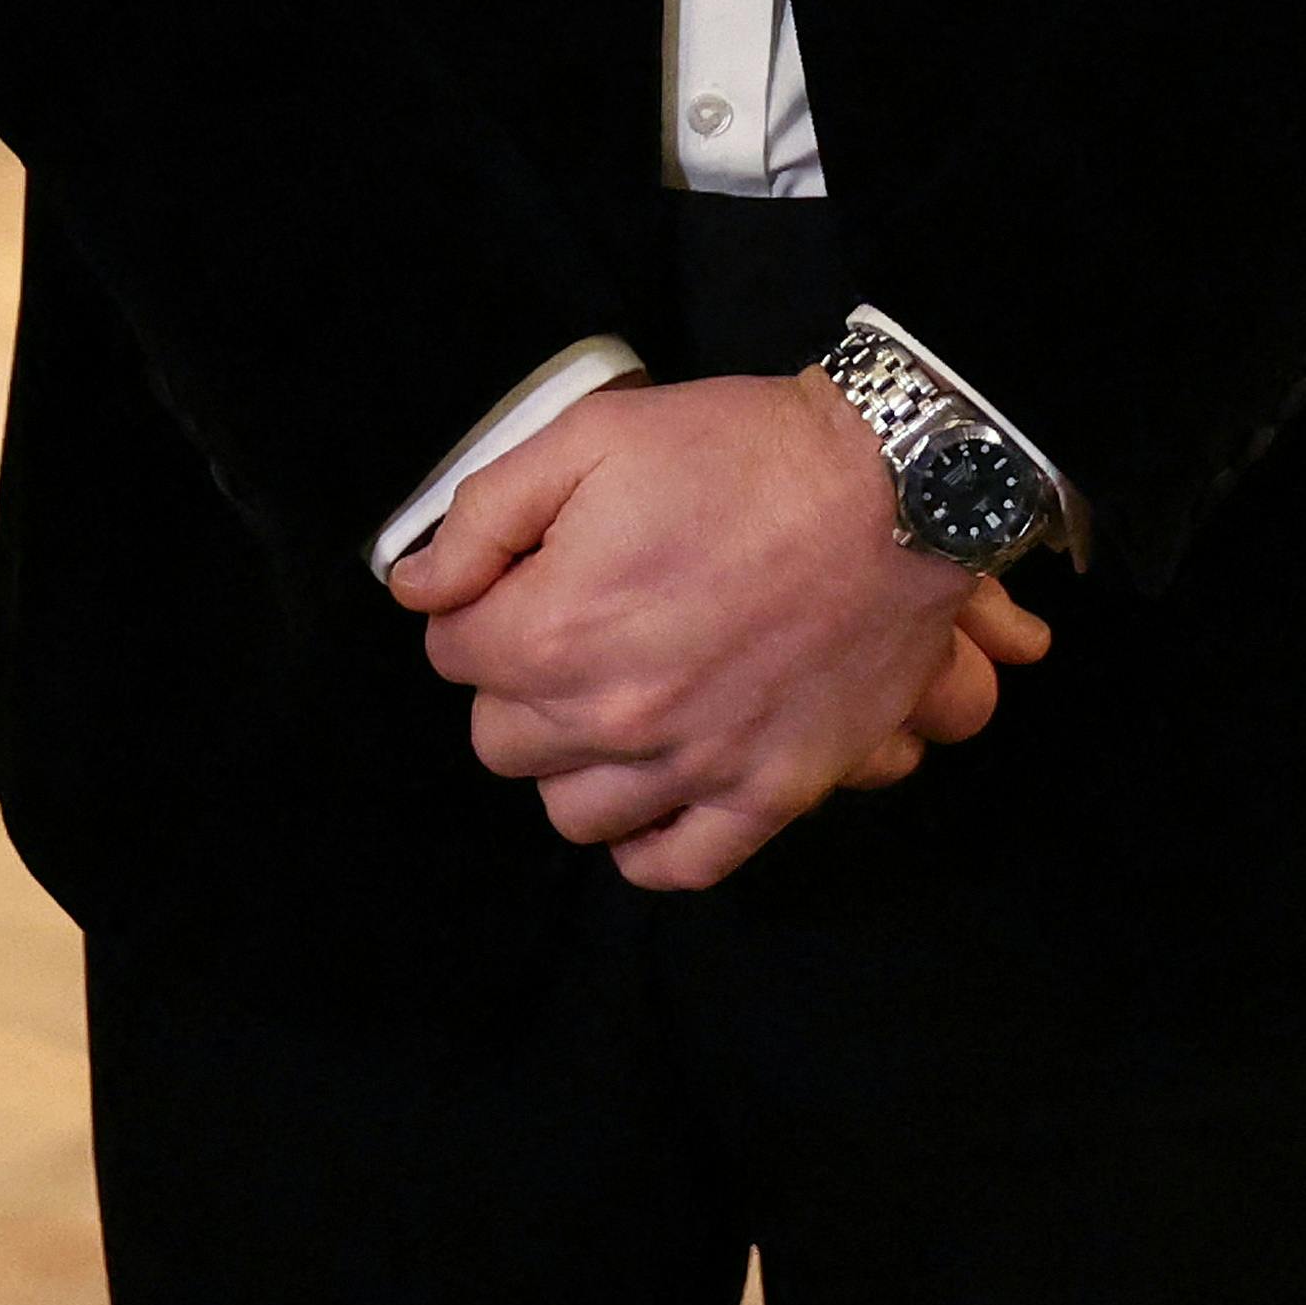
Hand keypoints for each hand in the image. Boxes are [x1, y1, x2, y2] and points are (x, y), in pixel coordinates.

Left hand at [387, 375, 1051, 892]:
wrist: (888, 490)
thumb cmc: (735, 453)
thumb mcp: (587, 439)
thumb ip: (483, 517)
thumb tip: (417, 587)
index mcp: (554, 629)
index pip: (450, 654)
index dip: (473, 610)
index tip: (511, 585)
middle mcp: (613, 717)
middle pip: (501, 743)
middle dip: (513, 687)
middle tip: (561, 635)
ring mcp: (695, 767)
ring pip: (574, 815)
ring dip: (573, 764)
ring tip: (607, 705)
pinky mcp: (771, 794)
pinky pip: (680, 865)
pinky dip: (650, 842)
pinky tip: (650, 791)